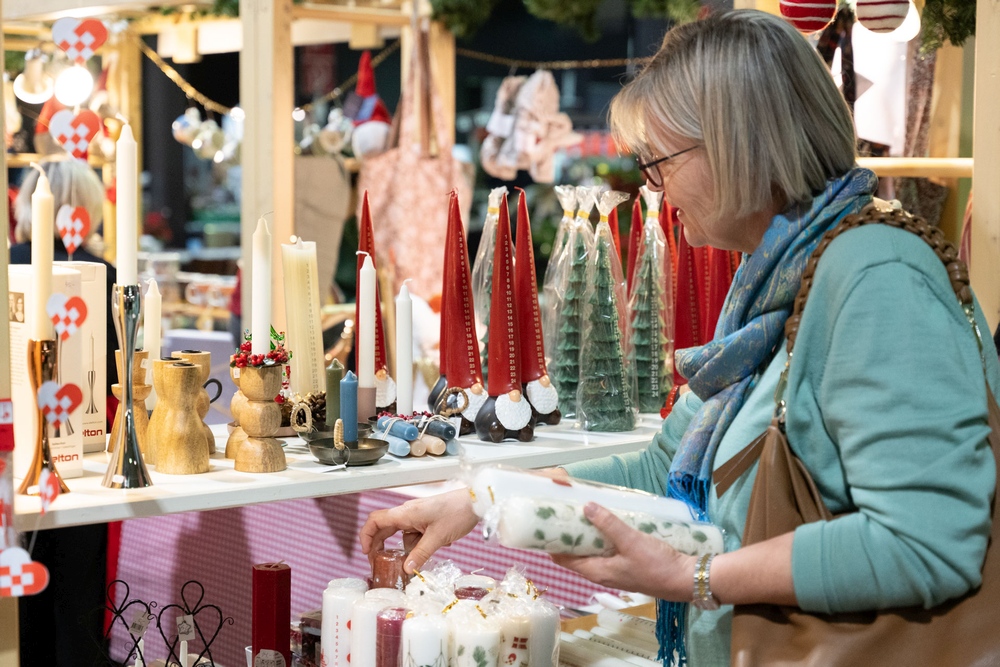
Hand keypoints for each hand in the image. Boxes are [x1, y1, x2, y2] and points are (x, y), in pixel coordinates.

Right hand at [360, 488, 479, 573]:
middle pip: (385, 529)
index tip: (366, 552)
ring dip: (407, 548)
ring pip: (403, 535)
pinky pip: (416, 535)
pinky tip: (437, 547)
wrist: (477, 502)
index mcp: (405, 513)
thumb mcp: (437, 538)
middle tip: (380, 564)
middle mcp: (408, 513)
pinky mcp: (427, 520)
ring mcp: (418, 516)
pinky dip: (421, 544)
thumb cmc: (457, 513)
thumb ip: (420, 554)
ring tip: (417, 560)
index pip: (375, 521)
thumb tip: (406, 569)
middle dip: (381, 546)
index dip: (366, 536)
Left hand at [550, 502, 696, 600]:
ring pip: (592, 551)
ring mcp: (615, 569)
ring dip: (586, 535)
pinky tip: (607, 522)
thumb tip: (586, 506)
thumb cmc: (655, 565)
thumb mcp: (630, 541)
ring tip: (582, 512)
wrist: (685, 579)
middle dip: (568, 535)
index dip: (551, 544)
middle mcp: (602, 572)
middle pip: (576, 554)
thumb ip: (608, 524)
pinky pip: (607, 550)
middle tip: (563, 512)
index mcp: (596, 571)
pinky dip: (602, 537)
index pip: (563, 559)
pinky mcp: (627, 564)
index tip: (545, 525)